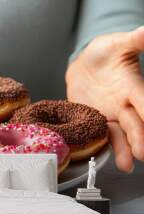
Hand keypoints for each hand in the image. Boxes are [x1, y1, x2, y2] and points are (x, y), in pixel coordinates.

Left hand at [66, 27, 143, 172]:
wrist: (84, 65)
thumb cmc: (104, 53)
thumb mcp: (117, 44)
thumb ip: (134, 40)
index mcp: (133, 86)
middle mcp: (125, 104)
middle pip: (135, 123)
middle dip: (139, 137)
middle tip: (143, 152)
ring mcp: (111, 114)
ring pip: (120, 134)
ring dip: (124, 149)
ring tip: (128, 164)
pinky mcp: (95, 120)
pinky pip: (100, 135)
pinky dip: (103, 146)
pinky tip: (106, 159)